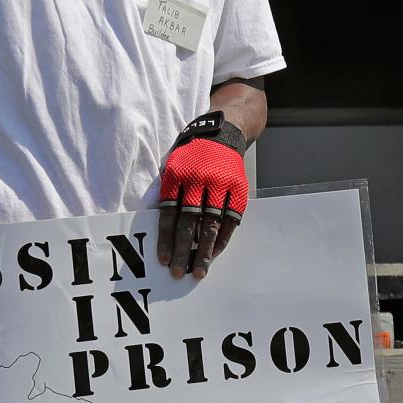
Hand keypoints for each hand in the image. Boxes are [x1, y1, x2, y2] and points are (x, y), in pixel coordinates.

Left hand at [157, 114, 248, 279]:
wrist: (224, 131)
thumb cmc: (192, 153)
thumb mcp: (173, 165)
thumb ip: (169, 192)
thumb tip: (164, 230)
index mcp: (178, 174)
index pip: (169, 213)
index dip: (166, 239)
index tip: (164, 259)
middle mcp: (199, 179)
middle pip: (189, 222)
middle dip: (183, 250)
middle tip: (178, 272)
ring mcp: (221, 183)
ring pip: (211, 223)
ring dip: (204, 250)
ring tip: (199, 270)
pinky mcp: (238, 187)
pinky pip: (231, 218)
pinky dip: (223, 237)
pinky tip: (215, 252)